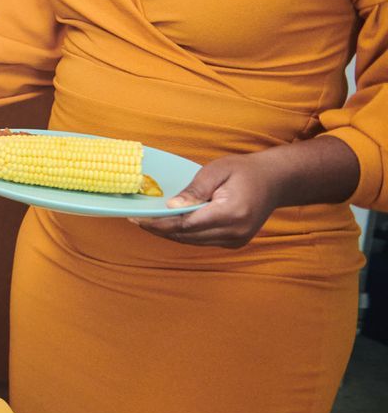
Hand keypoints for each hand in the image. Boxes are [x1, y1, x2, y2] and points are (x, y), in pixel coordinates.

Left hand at [134, 154, 281, 247]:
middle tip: (136, 220)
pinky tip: (169, 224)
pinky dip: (184, 234)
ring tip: (147, 222)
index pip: (186, 224)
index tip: (138, 219)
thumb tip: (170, 206)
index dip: (159, 224)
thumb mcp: (216, 170)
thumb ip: (193, 190)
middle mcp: (235, 232)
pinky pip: (202, 241)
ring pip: (193, 241)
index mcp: (231, 213)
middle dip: (159, 229)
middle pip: (187, 236)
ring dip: (169, 233)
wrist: (276, 180)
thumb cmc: (244, 170)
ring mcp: (237, 240)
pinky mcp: (235, 242)